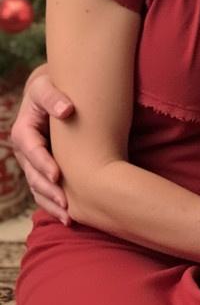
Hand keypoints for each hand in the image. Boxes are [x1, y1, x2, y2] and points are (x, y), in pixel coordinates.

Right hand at [11, 65, 72, 223]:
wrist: (52, 92)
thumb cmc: (50, 86)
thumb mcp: (46, 86)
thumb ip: (53, 97)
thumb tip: (66, 110)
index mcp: (23, 131)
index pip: (32, 151)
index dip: (43, 164)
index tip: (58, 176)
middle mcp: (25, 150)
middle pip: (34, 175)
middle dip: (49, 191)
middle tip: (66, 204)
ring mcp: (33, 162)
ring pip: (39, 187)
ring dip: (52, 203)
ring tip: (69, 218)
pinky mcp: (44, 168)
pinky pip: (46, 189)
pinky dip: (55, 202)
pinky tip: (70, 217)